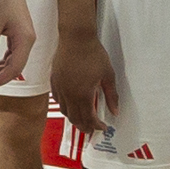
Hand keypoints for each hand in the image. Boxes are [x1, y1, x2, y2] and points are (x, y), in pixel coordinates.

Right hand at [48, 25, 119, 140]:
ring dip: (74, 118)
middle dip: (84, 126)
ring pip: (65, 111)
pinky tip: (70, 106)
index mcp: (83, 94)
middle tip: (91, 130)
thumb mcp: (108, 75)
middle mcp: (69, 95)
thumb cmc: (93, 54)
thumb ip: (111, 95)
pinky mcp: (54, 81)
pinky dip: (65, 107)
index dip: (96, 126)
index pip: (89, 118)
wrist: (75, 38)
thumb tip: (114, 111)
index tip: (103, 127)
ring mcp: (60, 88)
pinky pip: (58, 100)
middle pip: (75, 118)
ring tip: (81, 121)